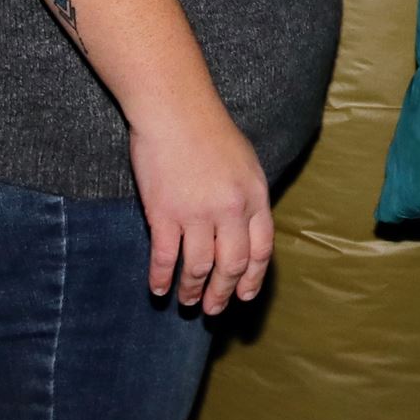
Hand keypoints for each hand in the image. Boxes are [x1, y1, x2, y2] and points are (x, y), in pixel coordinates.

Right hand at [129, 95, 274, 314]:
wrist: (176, 110)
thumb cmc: (210, 131)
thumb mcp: (246, 163)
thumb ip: (249, 198)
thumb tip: (248, 231)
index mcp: (255, 197)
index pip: (261, 250)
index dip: (253, 278)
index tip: (244, 296)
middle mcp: (230, 210)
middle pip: (232, 265)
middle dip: (224, 292)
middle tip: (214, 309)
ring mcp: (196, 214)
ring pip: (198, 267)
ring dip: (193, 290)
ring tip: (188, 302)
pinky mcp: (163, 214)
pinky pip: (164, 257)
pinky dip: (161, 278)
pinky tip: (158, 289)